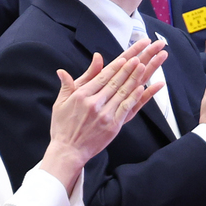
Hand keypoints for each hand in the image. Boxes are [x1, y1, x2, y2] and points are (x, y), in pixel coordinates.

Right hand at [39, 38, 168, 188]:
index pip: (103, 76)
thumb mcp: (61, 102)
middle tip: (141, 54)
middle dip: (129, 66)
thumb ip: (69, 84)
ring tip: (144, 65)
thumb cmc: (62, 126)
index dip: (116, 65)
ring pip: (123, 92)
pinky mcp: (112, 126)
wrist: (67, 151)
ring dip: (134, 77)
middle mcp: (94, 103)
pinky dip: (135, 97)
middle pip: (115, 81)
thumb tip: (64, 70)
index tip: (126, 56)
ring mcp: (105, 115)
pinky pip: (126, 109)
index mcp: (82, 95)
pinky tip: (143, 87)